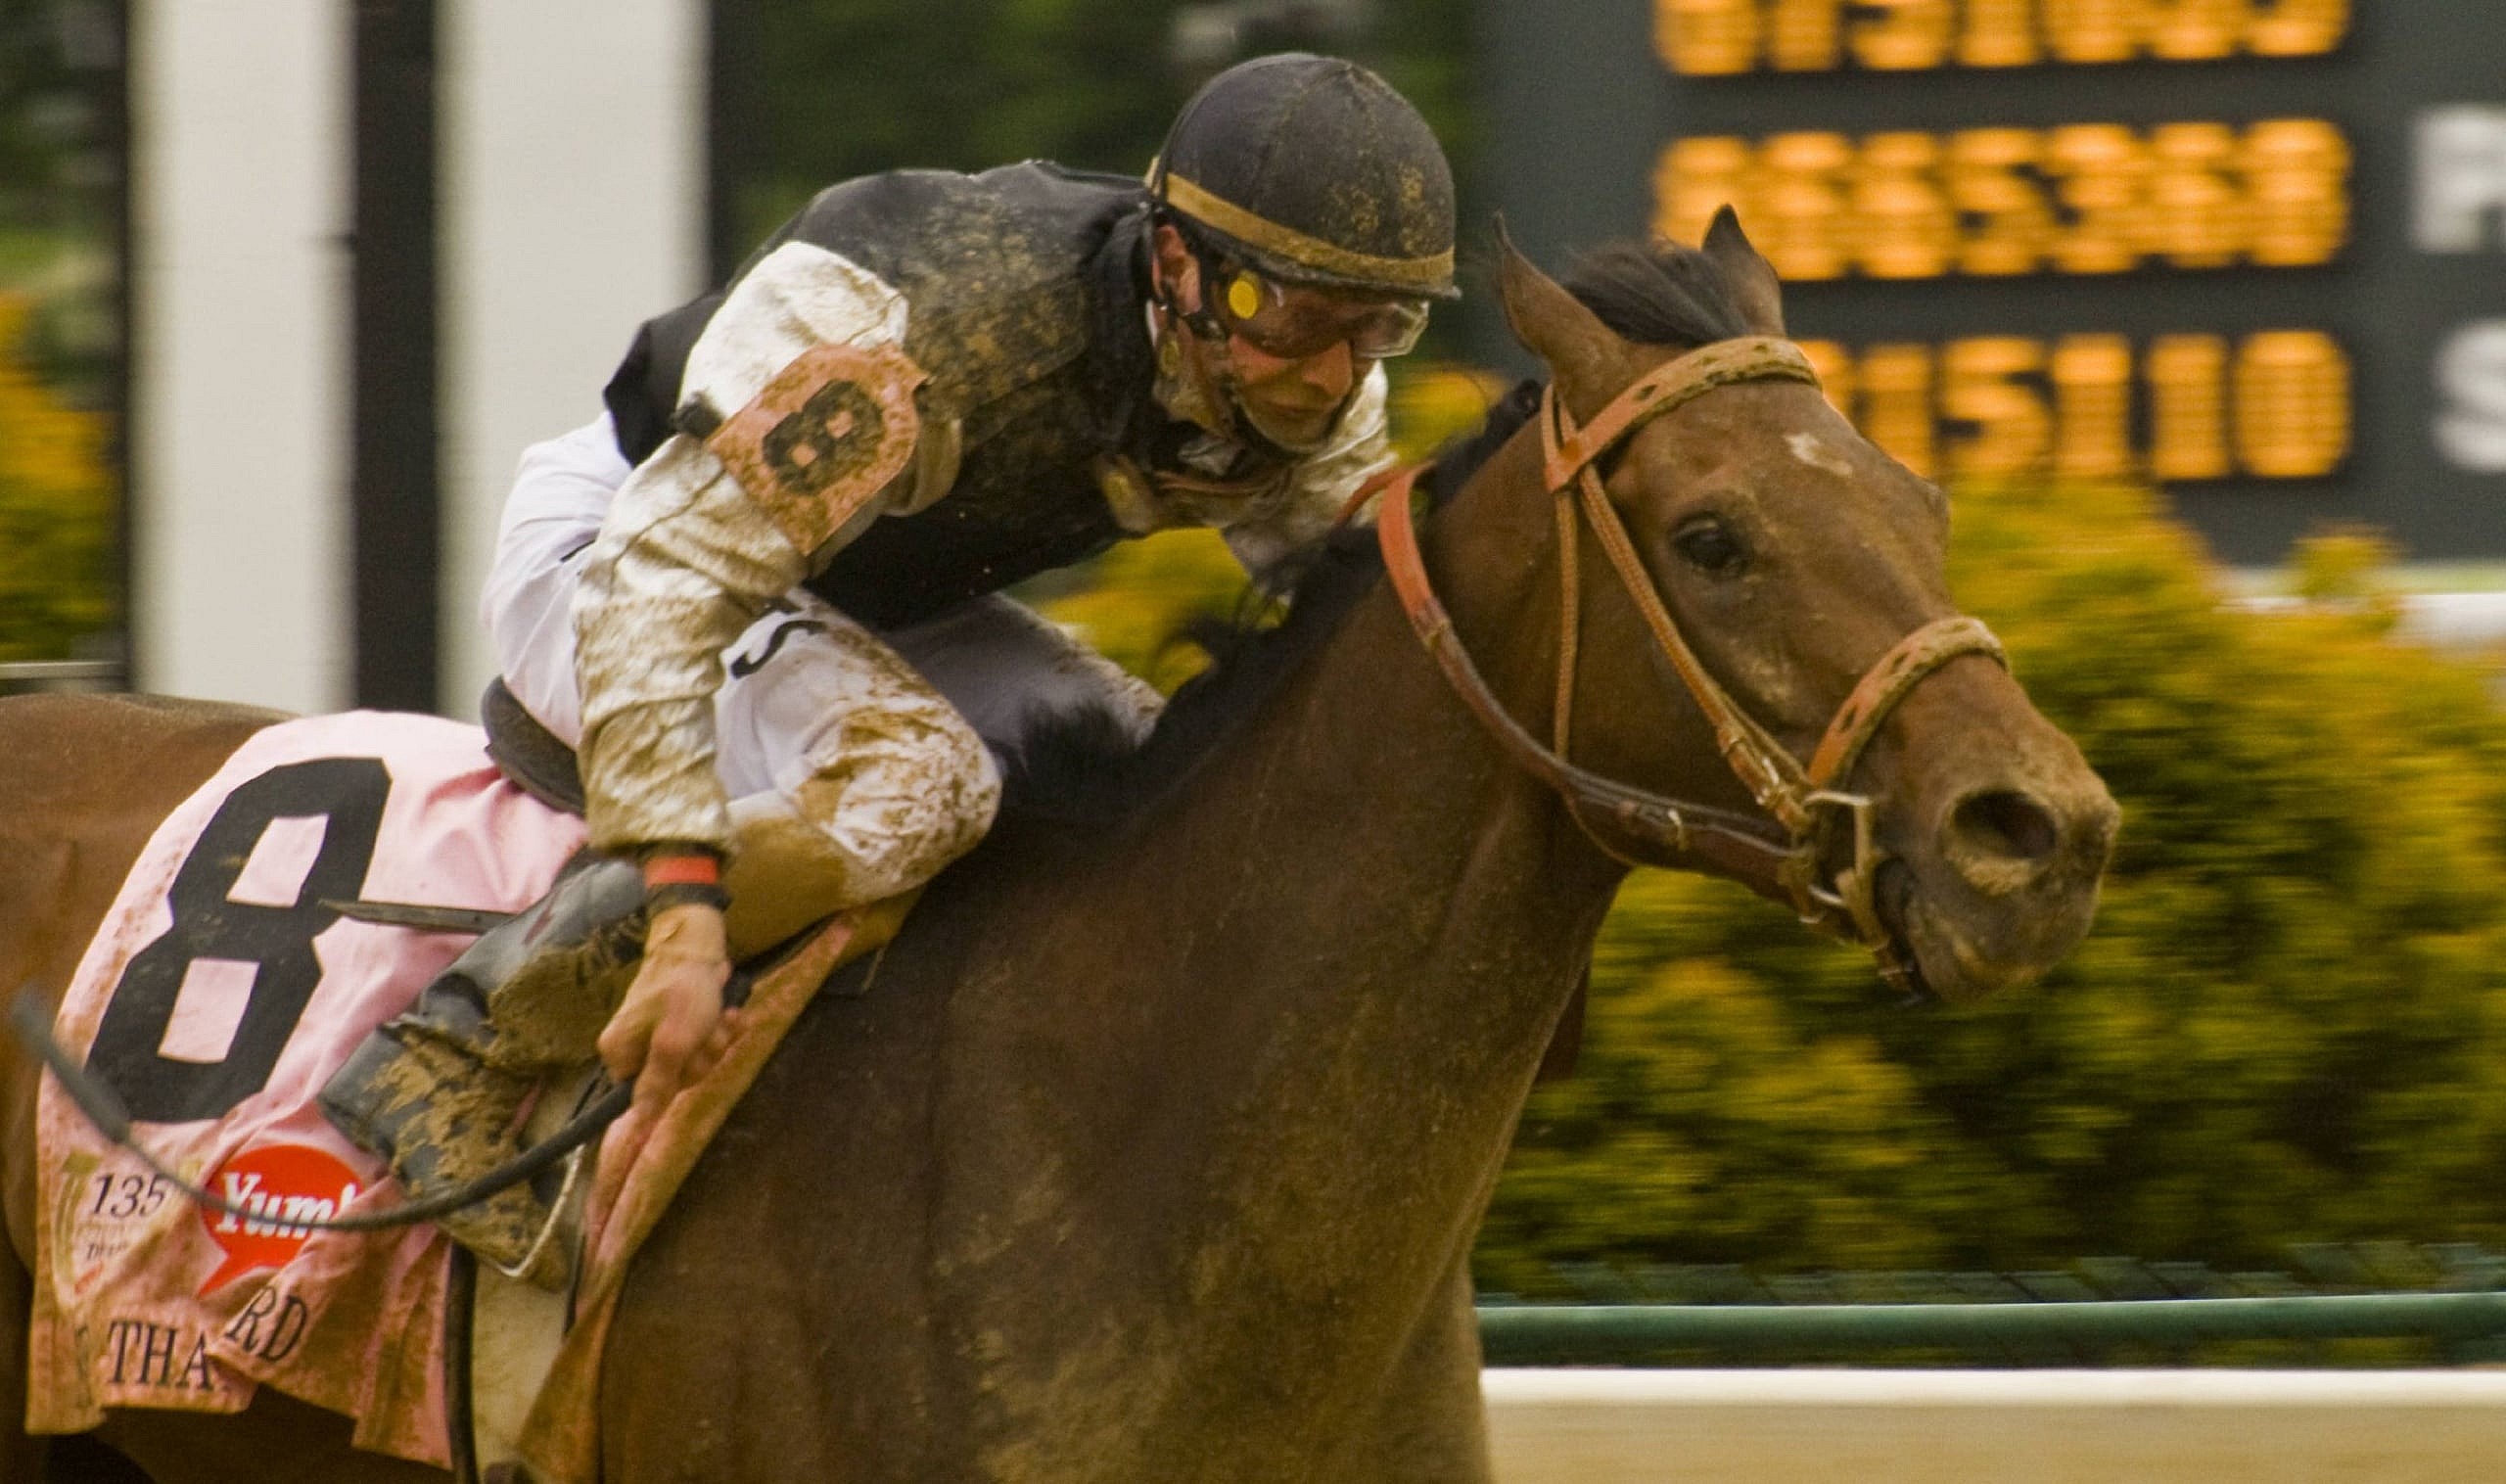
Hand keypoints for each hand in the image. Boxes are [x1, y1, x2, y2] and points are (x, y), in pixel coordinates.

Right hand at [597, 901, 738, 1119]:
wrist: (700, 940)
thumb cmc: (684, 990)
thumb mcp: (673, 1042)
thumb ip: (658, 1083)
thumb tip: (639, 1123)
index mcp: (620, 1051)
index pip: (642, 1094)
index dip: (673, 1082)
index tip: (687, 1058)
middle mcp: (636, 1044)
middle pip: (676, 1077)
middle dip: (702, 1056)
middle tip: (707, 1030)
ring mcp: (661, 1031)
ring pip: (697, 1058)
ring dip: (717, 1039)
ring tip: (721, 1015)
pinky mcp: (686, 1020)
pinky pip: (708, 1039)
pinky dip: (724, 1027)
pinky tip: (734, 1013)